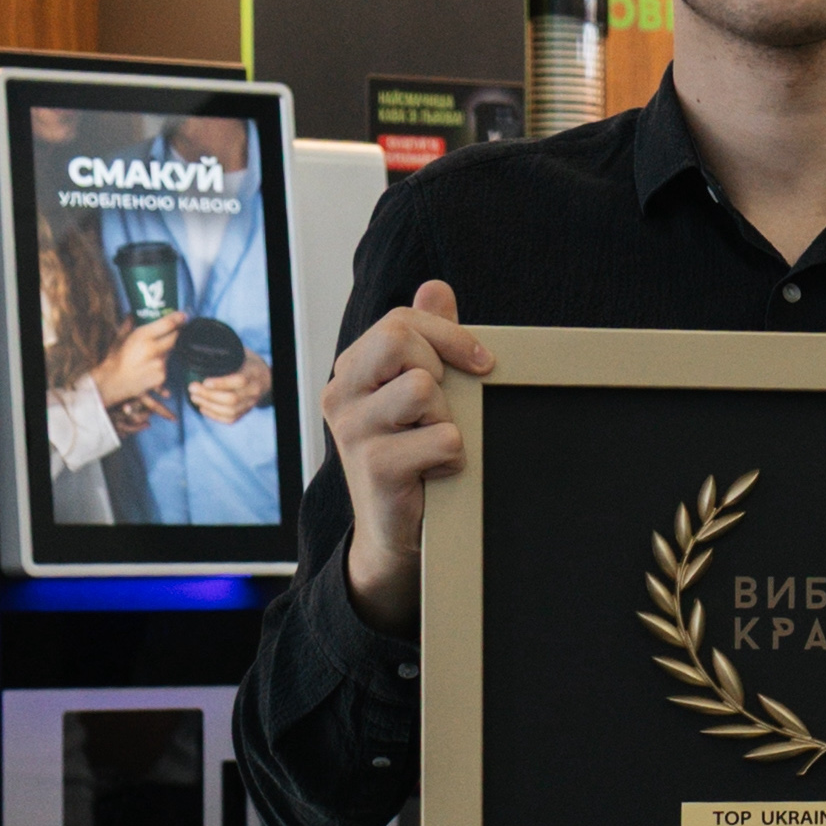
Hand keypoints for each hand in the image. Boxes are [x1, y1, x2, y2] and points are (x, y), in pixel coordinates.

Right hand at [88, 313, 180, 411]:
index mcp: (142, 337)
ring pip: (169, 353)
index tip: (183, 315)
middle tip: (175, 329)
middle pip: (174, 338)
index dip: (178, 318)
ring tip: (150, 353)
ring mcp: (159, 364)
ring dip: (164, 351)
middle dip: (175, 333)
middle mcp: (153, 350)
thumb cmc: (114, 359)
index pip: (167, 324)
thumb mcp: (119, 338)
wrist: (113, 383)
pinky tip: (151, 365)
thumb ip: (128, 324)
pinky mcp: (162, 377)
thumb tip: (133, 313)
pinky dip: (160, 364)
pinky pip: (165, 366)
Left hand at [191, 346, 275, 425]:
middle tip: (192, 388)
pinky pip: (230, 419)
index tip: (204, 381)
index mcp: (252, 373)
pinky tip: (203, 408)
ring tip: (194, 397)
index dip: (221, 383)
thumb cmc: (246, 361)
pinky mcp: (245, 412)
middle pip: (232, 399)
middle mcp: (254, 390)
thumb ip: (225, 353)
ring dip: (209, 406)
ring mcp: (250, 403)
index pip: (239, 381)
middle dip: (208, 395)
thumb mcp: (240, 353)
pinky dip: (214, 416)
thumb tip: (200, 348)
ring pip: (229, 411)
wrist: (265, 377)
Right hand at [326, 280, 493, 634]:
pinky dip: (455, 456)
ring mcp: (353, 430)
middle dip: (442, 370)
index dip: (450, 336)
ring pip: (425, 389)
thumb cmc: (412, 460)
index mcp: (351, 371)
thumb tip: (436, 288)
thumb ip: (425, 341)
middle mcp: (341, 394)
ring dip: (448, 418)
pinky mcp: (376, 466)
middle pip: (403, 340)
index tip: (484, 363)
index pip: (401, 321)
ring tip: (435, 445)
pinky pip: (443, 438)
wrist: (396, 537)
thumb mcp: (419, 398)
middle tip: (444, 411)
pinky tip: (437, 474)